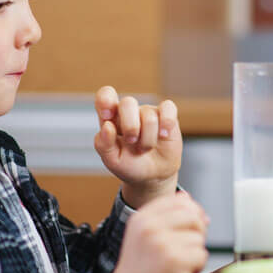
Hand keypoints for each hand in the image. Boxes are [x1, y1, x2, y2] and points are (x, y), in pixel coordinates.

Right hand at [86, 192, 207, 272]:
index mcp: (142, 218)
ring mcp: (161, 244)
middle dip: (198, 232)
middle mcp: (150, 227)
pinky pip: (200, 256)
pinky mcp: (173, 262)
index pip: (180, 200)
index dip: (193, 211)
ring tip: (178, 264)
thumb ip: (167, 217)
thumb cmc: (138, 267)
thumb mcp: (143, 234)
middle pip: (193, 216)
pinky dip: (196, 267)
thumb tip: (197, 208)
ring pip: (199, 238)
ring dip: (195, 254)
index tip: (192, 225)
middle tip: (188, 247)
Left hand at [93, 86, 181, 208]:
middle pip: (128, 102)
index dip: (105, 100)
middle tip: (132, 142)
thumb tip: (107, 126)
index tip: (107, 116)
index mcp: (111, 118)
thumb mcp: (112, 161)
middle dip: (130, 126)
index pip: (105, 96)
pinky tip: (164, 135)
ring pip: (148, 115)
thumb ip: (104, 144)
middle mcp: (129, 112)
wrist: (153, 176)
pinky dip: (167, 123)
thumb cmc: (130, 165)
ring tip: (146, 148)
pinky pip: (168, 108)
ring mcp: (148, 112)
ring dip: (148, 139)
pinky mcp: (167, 115)